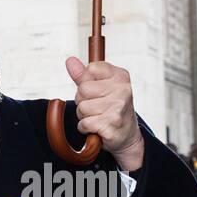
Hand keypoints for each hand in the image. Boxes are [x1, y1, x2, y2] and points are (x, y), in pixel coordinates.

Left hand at [65, 57, 144, 171]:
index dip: (87, 83)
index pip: (91, 69)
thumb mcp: (101, 88)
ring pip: (82, 107)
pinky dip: (85, 128)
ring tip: (98, 118)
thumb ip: (83, 75)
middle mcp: (122, 89)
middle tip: (97, 108)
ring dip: (84, 116)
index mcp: (120, 76)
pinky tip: (97, 127)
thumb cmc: (111, 108)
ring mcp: (118, 107)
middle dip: (84, 101)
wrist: (126, 135)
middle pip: (83, 90)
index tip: (98, 91)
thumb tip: (70, 60)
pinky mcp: (111, 124)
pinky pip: (84, 123)